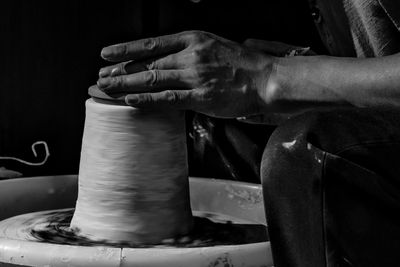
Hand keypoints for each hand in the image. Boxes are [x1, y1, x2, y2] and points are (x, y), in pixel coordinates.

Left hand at [97, 31, 275, 117]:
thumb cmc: (242, 64)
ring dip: (125, 84)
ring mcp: (195, 76)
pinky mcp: (202, 97)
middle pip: (147, 64)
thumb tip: (165, 64)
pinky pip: (168, 99)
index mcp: (193, 40)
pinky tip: (129, 100)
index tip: (106, 54)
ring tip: (104, 89)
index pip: (151, 44)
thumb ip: (189, 53)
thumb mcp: (213, 45)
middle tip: (98, 78)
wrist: (266, 77)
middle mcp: (190, 56)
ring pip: (152, 79)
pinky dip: (147, 99)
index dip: (126, 49)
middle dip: (119, 71)